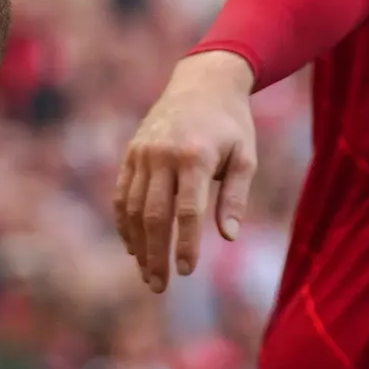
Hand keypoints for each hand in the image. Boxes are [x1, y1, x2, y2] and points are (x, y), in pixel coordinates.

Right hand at [115, 50, 257, 291]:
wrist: (202, 82)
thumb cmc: (232, 123)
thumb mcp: (246, 157)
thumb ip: (234, 196)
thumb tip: (228, 237)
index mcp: (193, 156)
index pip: (187, 211)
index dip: (186, 244)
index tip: (187, 272)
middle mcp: (162, 155)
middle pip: (153, 214)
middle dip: (155, 253)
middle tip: (159, 286)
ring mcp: (141, 153)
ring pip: (132, 207)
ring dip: (137, 244)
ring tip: (146, 273)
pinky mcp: (131, 153)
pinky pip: (122, 193)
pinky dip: (124, 221)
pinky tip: (132, 245)